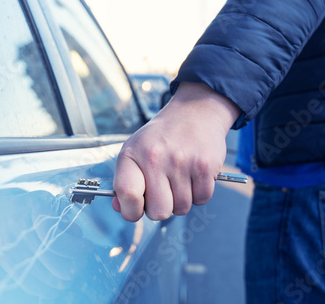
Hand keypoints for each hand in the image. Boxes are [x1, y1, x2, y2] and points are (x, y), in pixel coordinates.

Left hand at [113, 82, 240, 221]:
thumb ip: (125, 181)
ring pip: (182, 208)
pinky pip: (201, 199)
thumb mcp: (135, 150)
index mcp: (132, 154)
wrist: (195, 112)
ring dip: (181, 200)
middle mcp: (155, 158)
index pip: (127, 195)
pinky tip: (193, 175)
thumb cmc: (161, 137)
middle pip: (158, 212)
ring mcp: (181, 162)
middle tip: (163, 191)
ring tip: (179, 178)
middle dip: (161, 208)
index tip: (136, 208)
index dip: (130, 211)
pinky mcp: (205, 166)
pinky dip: (198, 193)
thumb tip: (120, 208)